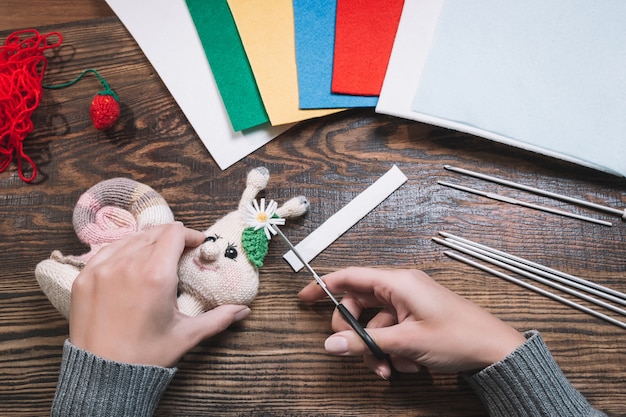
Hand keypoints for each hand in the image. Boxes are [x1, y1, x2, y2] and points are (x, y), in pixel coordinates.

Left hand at [69, 222, 249, 367]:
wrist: (103, 375)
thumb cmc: (146, 356)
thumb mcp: (187, 335)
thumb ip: (218, 318)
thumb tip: (243, 310)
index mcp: (156, 275)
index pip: (174, 234)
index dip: (190, 235)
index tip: (198, 244)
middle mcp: (128, 265)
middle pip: (154, 233)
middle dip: (171, 239)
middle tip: (181, 251)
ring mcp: (102, 269)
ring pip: (130, 239)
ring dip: (147, 242)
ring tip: (157, 255)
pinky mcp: (85, 277)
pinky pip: (106, 251)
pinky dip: (122, 250)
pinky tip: (131, 261)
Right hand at [298, 267, 524, 378]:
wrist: (495, 350)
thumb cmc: (461, 336)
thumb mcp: (407, 342)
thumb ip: (366, 343)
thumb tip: (333, 344)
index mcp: (398, 283)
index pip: (350, 277)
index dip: (324, 286)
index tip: (305, 297)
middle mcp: (401, 289)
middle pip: (359, 304)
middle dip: (355, 332)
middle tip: (354, 350)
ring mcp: (409, 304)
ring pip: (375, 324)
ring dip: (375, 348)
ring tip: (387, 368)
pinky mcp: (416, 319)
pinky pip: (391, 332)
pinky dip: (391, 350)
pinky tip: (405, 365)